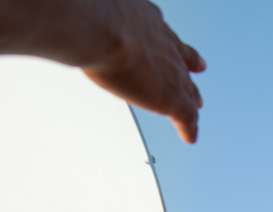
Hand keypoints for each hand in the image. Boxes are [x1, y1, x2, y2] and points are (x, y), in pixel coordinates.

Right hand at [82, 0, 205, 142]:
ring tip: (195, 110)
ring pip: (187, 89)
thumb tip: (76, 25)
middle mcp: (165, 44)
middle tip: (196, 77)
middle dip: (188, 71)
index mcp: (149, 22)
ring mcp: (172, 71)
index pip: (167, 38)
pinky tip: (190, 137)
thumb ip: (100, 23)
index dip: (174, 47)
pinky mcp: (172, 96)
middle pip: (182, 62)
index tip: (181, 52)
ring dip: (190, 100)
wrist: (102, 28)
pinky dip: (189, 128)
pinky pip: (186, 116)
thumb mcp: (101, 14)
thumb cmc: (93, 18)